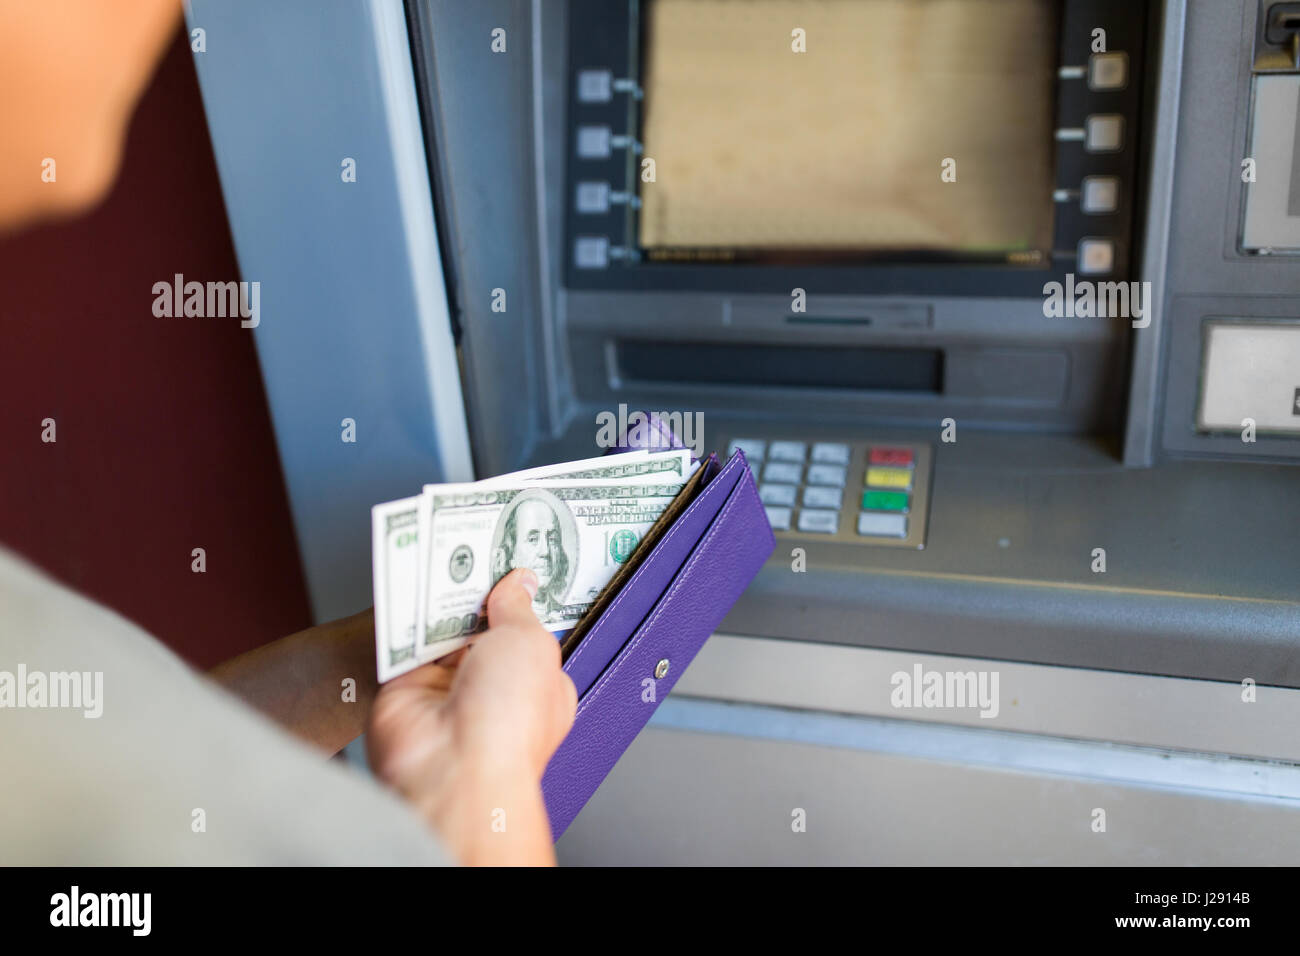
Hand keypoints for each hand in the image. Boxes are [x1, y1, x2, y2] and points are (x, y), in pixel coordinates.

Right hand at [366, 568, 576, 864]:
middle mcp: (493, 688)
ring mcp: (448, 688)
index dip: (519, 597)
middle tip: (470, 549)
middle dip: (475, 595)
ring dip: (439, 601)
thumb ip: (518, 607)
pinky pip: (404, 640)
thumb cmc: (509, 722)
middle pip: (480, 626)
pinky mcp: (407, 687)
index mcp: (538, 684)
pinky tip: (410, 585)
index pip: (527, 631)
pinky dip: (405, 615)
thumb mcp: (530, 642)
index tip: (509, 560)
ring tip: (441, 557)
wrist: (451, 766)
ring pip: (441, 629)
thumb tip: (518, 581)